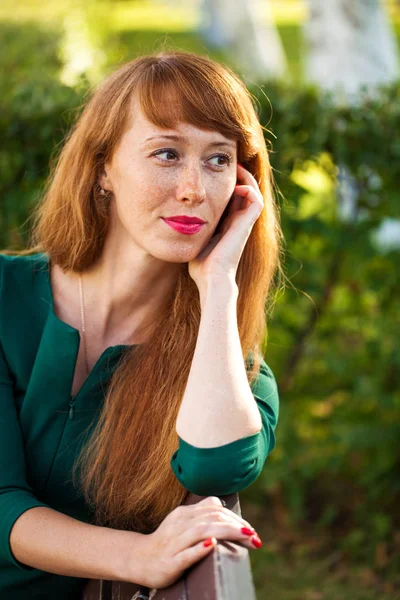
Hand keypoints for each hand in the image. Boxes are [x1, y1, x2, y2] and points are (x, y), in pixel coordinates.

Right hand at [136, 496, 261, 588]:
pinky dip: (199, 548)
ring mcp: (174, 543)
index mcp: (184, 514)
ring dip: (227, 532)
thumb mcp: (184, 523)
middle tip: (255, 537)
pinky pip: (185, 553)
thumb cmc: (168, 542)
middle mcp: (179, 524)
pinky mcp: (169, 562)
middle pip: (212, 517)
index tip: (250, 531)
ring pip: (202, 531)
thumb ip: (202, 515)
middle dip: (237, 526)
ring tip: (246, 536)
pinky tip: (212, 544)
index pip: (214, 508)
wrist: (139, 559)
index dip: (235, 517)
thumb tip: (224, 509)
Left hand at [188, 163, 263, 292]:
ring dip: (244, 178)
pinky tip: (234, 184)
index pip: (229, 198)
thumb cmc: (200, 266)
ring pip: (252, 192)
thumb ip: (188, 228)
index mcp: (226, 225)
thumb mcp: (192, 240)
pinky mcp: (247, 224)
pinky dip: (249, 187)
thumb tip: (172, 219)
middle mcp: (237, 222)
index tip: (211, 172)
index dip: (223, 184)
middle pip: (242, 192)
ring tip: (233, 166)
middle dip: (234, 176)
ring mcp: (244, 223)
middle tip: (223, 163)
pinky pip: (255, 199)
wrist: (211, 278)